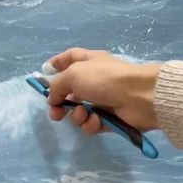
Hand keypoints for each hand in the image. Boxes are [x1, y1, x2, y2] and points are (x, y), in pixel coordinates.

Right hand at [44, 47, 160, 134]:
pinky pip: (92, 125)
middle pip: (70, 93)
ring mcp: (102, 101)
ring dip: (77, 116)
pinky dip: (91, 124)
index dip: (57, 63)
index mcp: (89, 62)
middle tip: (55, 114)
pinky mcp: (109, 119)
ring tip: (85, 114)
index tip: (44, 73)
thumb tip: (52, 99)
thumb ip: (57, 86)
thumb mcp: (74, 74)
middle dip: (59, 105)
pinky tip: (97, 121)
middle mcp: (95, 80)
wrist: (138, 97)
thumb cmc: (104, 79)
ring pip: (79, 113)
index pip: (70, 58)